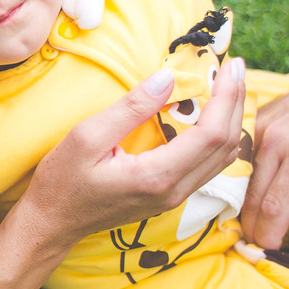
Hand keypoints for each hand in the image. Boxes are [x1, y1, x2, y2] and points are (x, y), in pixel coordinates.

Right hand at [26, 58, 246, 247]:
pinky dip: (218, 136)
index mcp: (157, 176)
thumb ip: (131, 108)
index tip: (230, 65)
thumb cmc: (62, 181)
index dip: (227, 96)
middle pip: (226, 145)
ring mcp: (174, 198)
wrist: (52, 223)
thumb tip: (167, 77)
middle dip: (237, 102)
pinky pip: (208, 166)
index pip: (211, 133)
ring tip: (229, 85)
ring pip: (223, 158)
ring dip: (231, 119)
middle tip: (236, 66)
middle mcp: (174, 191)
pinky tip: (211, 114)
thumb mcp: (87, 137)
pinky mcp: (169, 197)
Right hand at [242, 70, 288, 254]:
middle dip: (253, 229)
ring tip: (258, 225)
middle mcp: (277, 143)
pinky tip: (255, 196)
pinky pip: (241, 165)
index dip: (268, 237)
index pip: (274, 209)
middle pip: (251, 200)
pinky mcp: (252, 126)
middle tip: (261, 245)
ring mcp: (260, 131)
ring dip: (246, 209)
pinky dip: (246, 186)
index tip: (272, 253)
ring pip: (240, 184)